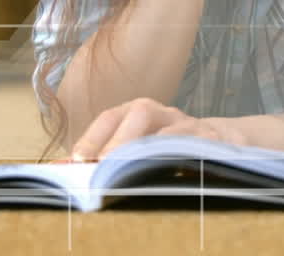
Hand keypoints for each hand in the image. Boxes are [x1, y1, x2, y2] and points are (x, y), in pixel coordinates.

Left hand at [71, 97, 246, 160]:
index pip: (111, 116)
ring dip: (151, 149)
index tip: (77, 158)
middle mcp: (163, 113)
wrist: (222, 141)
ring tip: (133, 170)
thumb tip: (62, 170)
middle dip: (120, 140)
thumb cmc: (167, 148)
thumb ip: (105, 155)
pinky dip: (184, 157)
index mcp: (139, 112)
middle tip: (103, 165)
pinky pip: (199, 145)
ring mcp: (190, 125)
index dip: (93, 135)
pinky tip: (171, 172)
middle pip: (141, 113)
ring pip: (171, 129)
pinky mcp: (213, 140)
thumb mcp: (139, 146)